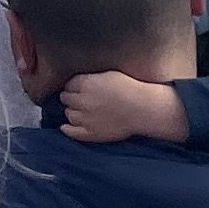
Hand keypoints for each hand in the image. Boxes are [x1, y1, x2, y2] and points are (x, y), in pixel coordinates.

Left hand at [55, 70, 190, 143]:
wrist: (143, 109)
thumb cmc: (130, 89)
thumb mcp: (108, 74)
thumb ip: (91, 77)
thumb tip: (78, 80)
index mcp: (86, 84)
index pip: (68, 84)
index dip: (73, 86)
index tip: (77, 88)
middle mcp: (82, 100)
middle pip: (65, 98)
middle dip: (70, 97)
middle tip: (78, 99)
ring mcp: (86, 118)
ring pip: (68, 114)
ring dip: (72, 111)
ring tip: (80, 111)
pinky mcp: (91, 133)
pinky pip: (72, 132)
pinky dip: (67, 129)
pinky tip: (65, 127)